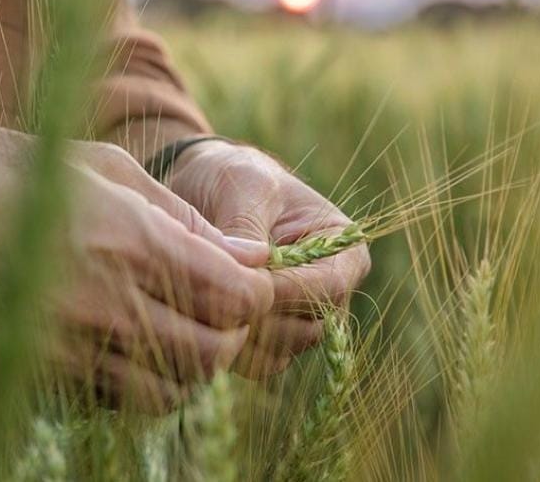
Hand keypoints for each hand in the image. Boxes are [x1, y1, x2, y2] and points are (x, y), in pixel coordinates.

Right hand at [0, 127, 273, 412]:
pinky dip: (139, 384)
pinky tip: (124, 344)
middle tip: (214, 306)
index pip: (238, 299)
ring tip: (172, 327)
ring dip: (188, 368)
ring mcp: (67, 349)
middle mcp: (104, 305)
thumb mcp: (97, 164)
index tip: (245, 277)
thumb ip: (180, 215)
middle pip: (211, 356)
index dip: (256, 293)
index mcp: (128, 240)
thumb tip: (246, 254)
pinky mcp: (36, 375)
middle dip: (229, 335)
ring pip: (169, 393)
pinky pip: (114, 402)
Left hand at [169, 139, 370, 378]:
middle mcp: (330, 292)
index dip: (286, 293)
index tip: (242, 286)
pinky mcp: (270, 338)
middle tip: (210, 302)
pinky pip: (257, 363)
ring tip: (198, 310)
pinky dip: (229, 352)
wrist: (207, 189)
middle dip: (259, 320)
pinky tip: (196, 325)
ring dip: (240, 340)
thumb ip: (246, 228)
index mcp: (343, 249)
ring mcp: (300, 320)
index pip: (327, 287)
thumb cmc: (234, 177)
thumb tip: (245, 271)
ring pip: (281, 352)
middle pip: (307, 329)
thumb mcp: (243, 188)